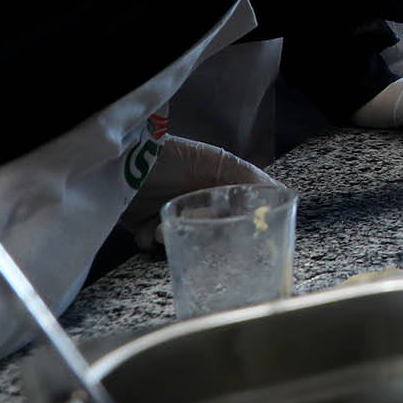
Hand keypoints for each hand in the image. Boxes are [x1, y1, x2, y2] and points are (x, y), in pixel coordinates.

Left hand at [118, 137, 270, 249]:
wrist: (123, 164)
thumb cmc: (172, 157)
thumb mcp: (217, 162)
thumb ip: (248, 177)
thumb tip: (279, 192)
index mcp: (218, 187)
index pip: (242, 210)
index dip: (246, 223)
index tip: (251, 236)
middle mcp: (198, 203)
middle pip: (214, 231)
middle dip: (204, 231)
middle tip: (193, 223)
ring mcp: (173, 215)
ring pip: (187, 239)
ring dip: (174, 235)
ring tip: (160, 228)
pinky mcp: (148, 227)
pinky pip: (156, 245)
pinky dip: (150, 239)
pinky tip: (146, 228)